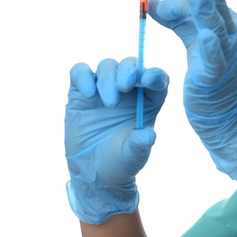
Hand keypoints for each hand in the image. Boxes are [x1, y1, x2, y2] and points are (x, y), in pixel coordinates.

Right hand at [65, 57, 168, 223]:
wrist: (92, 172)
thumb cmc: (120, 161)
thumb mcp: (134, 156)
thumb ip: (140, 145)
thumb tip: (148, 135)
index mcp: (149, 100)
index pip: (156, 78)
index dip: (154, 75)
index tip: (148, 80)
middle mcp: (129, 90)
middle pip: (131, 65)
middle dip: (129, 71)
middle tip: (124, 87)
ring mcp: (104, 89)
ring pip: (108, 66)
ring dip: (108, 79)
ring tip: (109, 102)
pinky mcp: (81, 92)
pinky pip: (80, 71)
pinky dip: (83, 76)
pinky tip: (88, 94)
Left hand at [148, 0, 236, 179]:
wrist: (228, 117)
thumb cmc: (211, 78)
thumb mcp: (193, 42)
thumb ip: (177, 20)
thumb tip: (151, 2)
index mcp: (227, 23)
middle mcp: (233, 33)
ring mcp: (228, 54)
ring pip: (214, 22)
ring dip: (203, 2)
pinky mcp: (217, 75)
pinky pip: (214, 58)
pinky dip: (211, 46)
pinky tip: (206, 35)